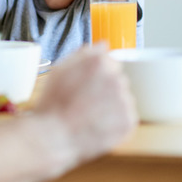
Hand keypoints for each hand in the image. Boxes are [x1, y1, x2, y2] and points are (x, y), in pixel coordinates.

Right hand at [33, 44, 137, 163]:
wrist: (54, 136)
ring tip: (90, 116)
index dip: (97, 76)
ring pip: (123, 100)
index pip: (110, 63)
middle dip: (106, 90)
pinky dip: (116, 123)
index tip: (87, 87)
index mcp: (100, 62)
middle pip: (118, 81)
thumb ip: (84, 53)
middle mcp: (116, 78)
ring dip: (111, 106)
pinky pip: (126, 118)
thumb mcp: (60, 69)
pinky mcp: (128, 121)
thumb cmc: (53, 103)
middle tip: (86, 103)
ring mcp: (124, 100)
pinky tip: (98, 125)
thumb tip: (103, 45)